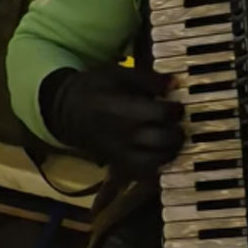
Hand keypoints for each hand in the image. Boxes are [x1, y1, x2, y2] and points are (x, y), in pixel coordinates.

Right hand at [43, 66, 185, 177]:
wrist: (68, 111)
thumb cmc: (96, 88)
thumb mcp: (118, 73)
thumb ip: (148, 79)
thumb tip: (174, 82)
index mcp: (121, 109)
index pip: (159, 114)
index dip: (175, 109)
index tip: (177, 105)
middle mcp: (122, 135)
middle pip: (162, 140)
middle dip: (177, 132)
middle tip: (179, 124)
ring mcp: (120, 153)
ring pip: (156, 162)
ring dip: (171, 151)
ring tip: (173, 138)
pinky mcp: (118, 164)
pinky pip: (144, 173)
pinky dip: (157, 165)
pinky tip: (162, 152)